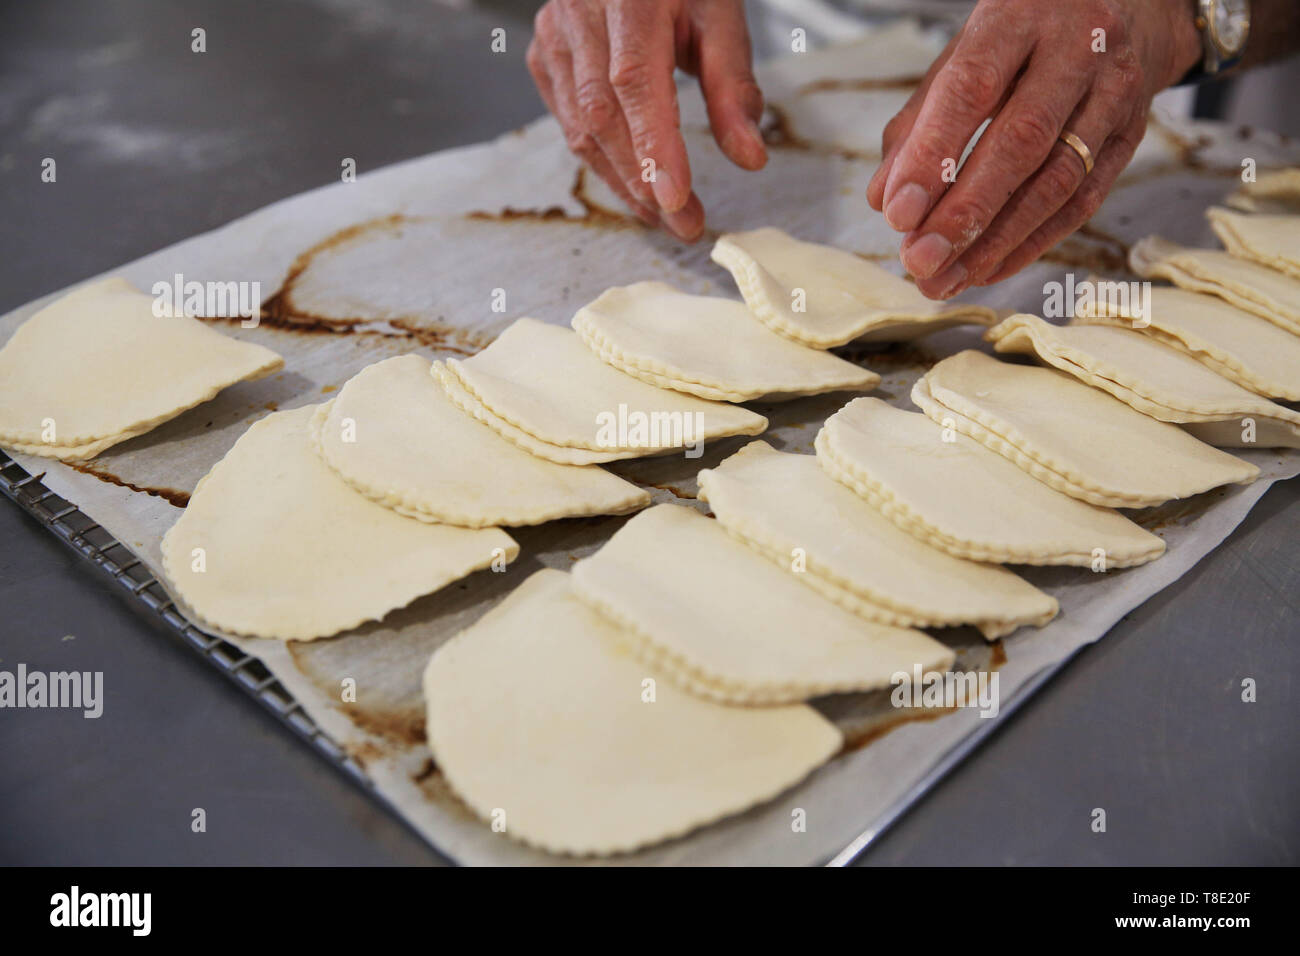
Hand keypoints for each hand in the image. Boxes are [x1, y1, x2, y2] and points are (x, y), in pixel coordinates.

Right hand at [526, 0, 766, 240]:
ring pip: (581, 128)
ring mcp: (554, 35)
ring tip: (665, 215)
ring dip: (623, 181)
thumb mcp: (720, 17)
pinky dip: (603, 160)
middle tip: (685, 224)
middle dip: (643, 181)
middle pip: (603, 116)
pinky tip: (634, 183)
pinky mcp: (543, 55)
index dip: (653, 146)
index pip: (635, 81)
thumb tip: (749, 157)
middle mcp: (580, 11)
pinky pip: (569, 121)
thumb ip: (734, 86)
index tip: (677, 198)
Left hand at [866, 0, 1202, 297]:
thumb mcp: (964, 55)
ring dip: (996, 241)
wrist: (1128, 3)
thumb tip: (884, 199)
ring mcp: (1114, 92)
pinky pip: (1084, 200)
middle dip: (965, 212)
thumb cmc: (1023, 35)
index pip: (972, 88)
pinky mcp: (1131, 134)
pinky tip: (988, 268)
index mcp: (1020, 15)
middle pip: (1022, 142)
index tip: (899, 214)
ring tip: (945, 278)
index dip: (933, 156)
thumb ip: (920, 122)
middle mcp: (1077, 48)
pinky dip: (1032, 242)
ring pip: (1057, 180)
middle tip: (919, 260)